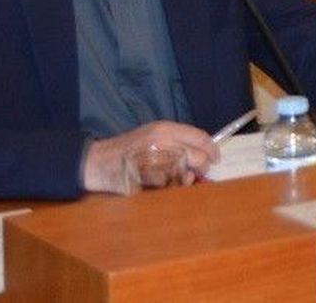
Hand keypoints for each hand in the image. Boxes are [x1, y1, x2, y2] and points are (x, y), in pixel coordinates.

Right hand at [83, 121, 216, 193]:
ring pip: (185, 172)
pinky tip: (162, 183)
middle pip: (197, 156)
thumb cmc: (129, 148)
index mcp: (165, 128)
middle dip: (201, 166)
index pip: (199, 137)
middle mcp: (161, 141)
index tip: (216, 157)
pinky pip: (168, 184)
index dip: (212, 149)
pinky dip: (169, 186)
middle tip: (198, 171)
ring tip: (180, 178)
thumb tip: (203, 151)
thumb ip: (176, 140)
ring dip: (185, 178)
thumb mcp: (153, 134)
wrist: (98, 161)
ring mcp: (153, 159)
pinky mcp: (145, 176)